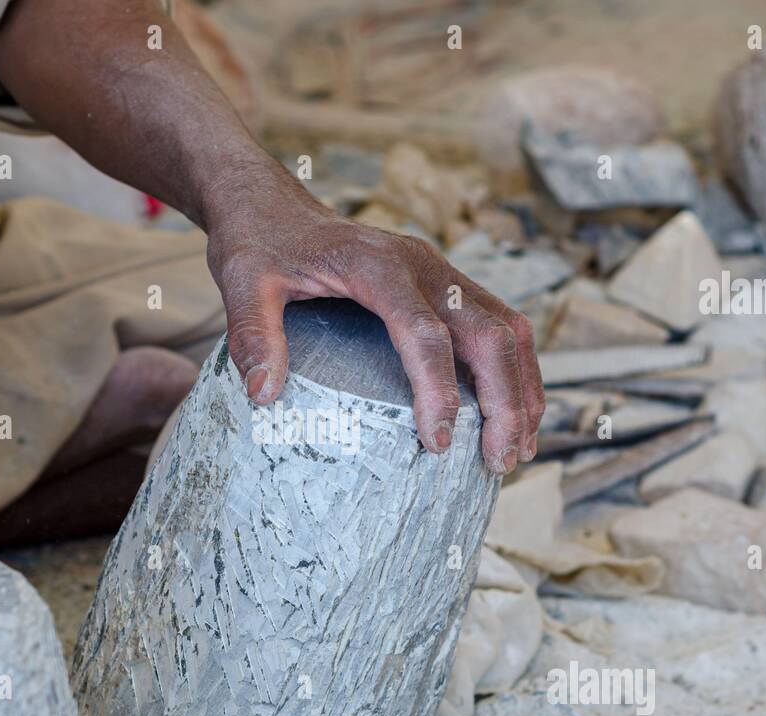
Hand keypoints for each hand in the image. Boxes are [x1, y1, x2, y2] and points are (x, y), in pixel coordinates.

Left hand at [205, 169, 544, 474]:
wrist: (272, 205)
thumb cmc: (260, 245)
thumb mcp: (242, 283)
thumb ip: (253, 334)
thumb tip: (265, 395)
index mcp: (378, 266)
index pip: (424, 333)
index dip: (438, 390)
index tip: (438, 444)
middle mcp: (424, 266)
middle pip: (490, 333)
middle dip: (505, 400)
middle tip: (500, 461)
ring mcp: (441, 273)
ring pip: (508, 328)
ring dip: (522, 388)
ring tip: (518, 448)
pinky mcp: (446, 284)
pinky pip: (499, 324)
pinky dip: (515, 370)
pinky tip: (512, 413)